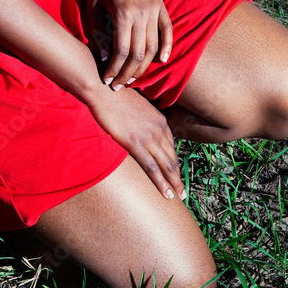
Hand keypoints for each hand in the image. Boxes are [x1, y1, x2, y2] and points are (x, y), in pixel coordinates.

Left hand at [87, 0, 172, 88]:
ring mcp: (153, 8)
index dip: (115, 69)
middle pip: (139, 52)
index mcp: (123, 13)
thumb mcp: (93, 9)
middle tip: (119, 85)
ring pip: (153, 45)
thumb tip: (105, 59)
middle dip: (128, 73)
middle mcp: (141, 12)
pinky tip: (162, 61)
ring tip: (133, 78)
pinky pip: (168, 29)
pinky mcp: (160, 5)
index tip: (108, 80)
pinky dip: (167, 46)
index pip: (122, 51)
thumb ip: (99, 35)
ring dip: (144, 66)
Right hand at [87, 83, 184, 199]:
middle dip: (178, 176)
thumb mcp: (138, 106)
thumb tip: (141, 128)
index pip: (171, 146)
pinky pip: (152, 168)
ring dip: (174, 183)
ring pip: (166, 165)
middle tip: (183, 191)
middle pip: (172, 158)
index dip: (175, 161)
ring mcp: (148, 137)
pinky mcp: (135, 144)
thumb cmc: (116, 96)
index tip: (176, 173)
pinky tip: (166, 194)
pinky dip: (161, 183)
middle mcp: (159, 129)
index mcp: (160, 120)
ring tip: (178, 196)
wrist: (104, 90)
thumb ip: (144, 119)